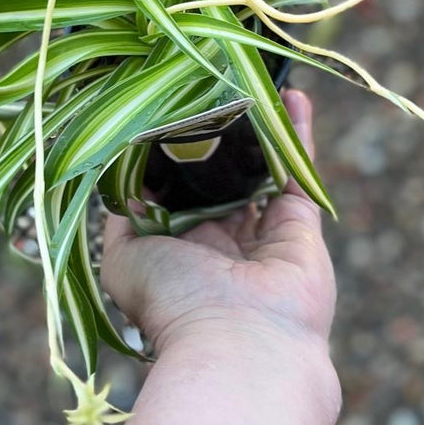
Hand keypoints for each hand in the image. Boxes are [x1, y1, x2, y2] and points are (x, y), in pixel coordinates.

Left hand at [100, 89, 336, 354]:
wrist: (239, 342)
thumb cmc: (173, 300)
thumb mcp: (125, 255)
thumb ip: (123, 215)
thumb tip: (122, 177)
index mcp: (180, 244)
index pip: (178, 185)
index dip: (176, 149)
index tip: (173, 108)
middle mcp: (221, 236)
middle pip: (221, 172)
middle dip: (219, 135)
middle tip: (214, 89)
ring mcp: (264, 230)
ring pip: (261, 166)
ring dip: (260, 126)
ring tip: (253, 82)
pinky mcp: (301, 224)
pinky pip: (297, 169)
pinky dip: (297, 132)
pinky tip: (292, 95)